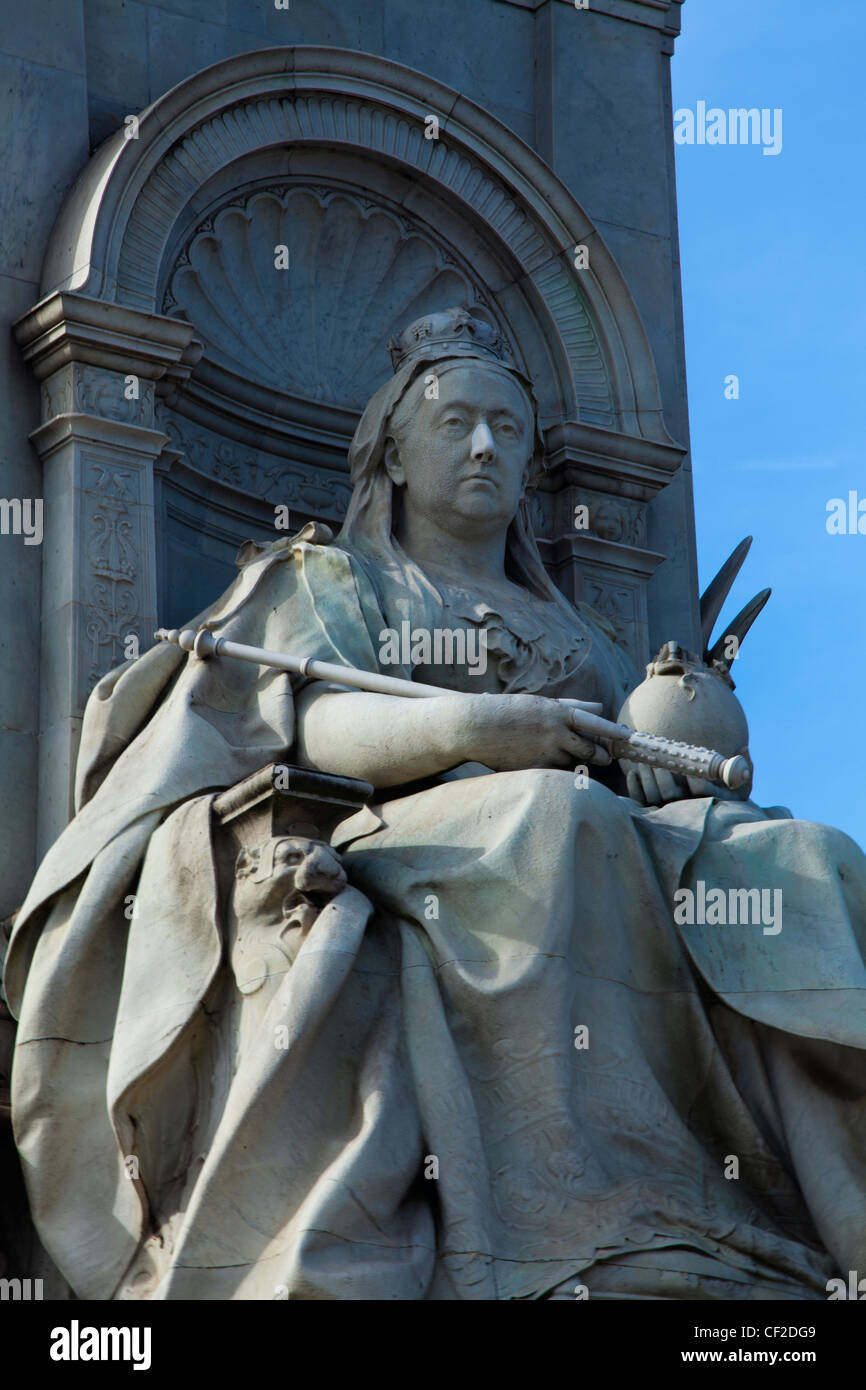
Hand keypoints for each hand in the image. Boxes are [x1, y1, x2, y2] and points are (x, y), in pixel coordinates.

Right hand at [454, 693, 611, 772]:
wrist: (477, 727)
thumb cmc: (509, 711)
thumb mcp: (541, 703)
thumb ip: (573, 706)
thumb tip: (600, 707)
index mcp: (558, 713)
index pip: (595, 723)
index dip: (613, 732)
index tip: (629, 737)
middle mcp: (555, 734)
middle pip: (590, 750)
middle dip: (600, 755)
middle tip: (606, 757)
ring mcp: (545, 754)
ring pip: (573, 763)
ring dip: (577, 762)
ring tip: (568, 756)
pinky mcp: (535, 769)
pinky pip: (555, 772)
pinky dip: (557, 769)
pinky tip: (546, 763)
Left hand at [621, 761, 750, 806]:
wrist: (710, 815)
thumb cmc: (729, 796)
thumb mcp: (742, 785)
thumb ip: (746, 768)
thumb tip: (744, 747)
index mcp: (712, 802)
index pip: (702, 793)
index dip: (696, 783)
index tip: (691, 771)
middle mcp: (689, 810)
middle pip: (672, 796)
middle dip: (663, 778)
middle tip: (657, 761)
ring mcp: (671, 813)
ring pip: (655, 799)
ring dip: (647, 780)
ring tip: (643, 762)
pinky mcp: (654, 813)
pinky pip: (641, 803)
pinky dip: (635, 789)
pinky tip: (633, 774)